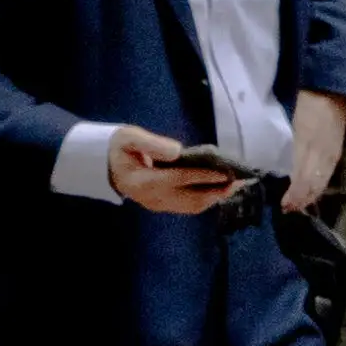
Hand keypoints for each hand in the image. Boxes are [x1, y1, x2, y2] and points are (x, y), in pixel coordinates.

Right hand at [103, 124, 238, 215]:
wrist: (105, 166)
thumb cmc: (118, 148)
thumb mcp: (129, 138)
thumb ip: (151, 143)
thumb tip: (178, 151)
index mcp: (143, 181)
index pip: (179, 179)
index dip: (203, 176)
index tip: (225, 172)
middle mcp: (153, 198)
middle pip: (190, 199)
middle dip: (216, 191)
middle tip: (239, 181)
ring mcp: (158, 205)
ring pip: (192, 207)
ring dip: (215, 198)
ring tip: (235, 186)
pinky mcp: (162, 207)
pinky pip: (188, 207)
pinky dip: (206, 199)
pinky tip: (219, 190)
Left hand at [283, 88, 345, 214]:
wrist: (333, 92)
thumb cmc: (306, 105)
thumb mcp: (293, 122)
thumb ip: (284, 143)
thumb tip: (274, 163)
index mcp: (307, 140)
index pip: (301, 173)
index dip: (294, 191)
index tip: (283, 204)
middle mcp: (321, 150)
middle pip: (311, 181)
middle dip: (300, 198)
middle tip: (287, 209)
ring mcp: (331, 154)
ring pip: (321, 181)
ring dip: (309, 196)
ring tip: (297, 207)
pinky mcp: (336, 155)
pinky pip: (327, 176)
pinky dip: (318, 188)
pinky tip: (311, 196)